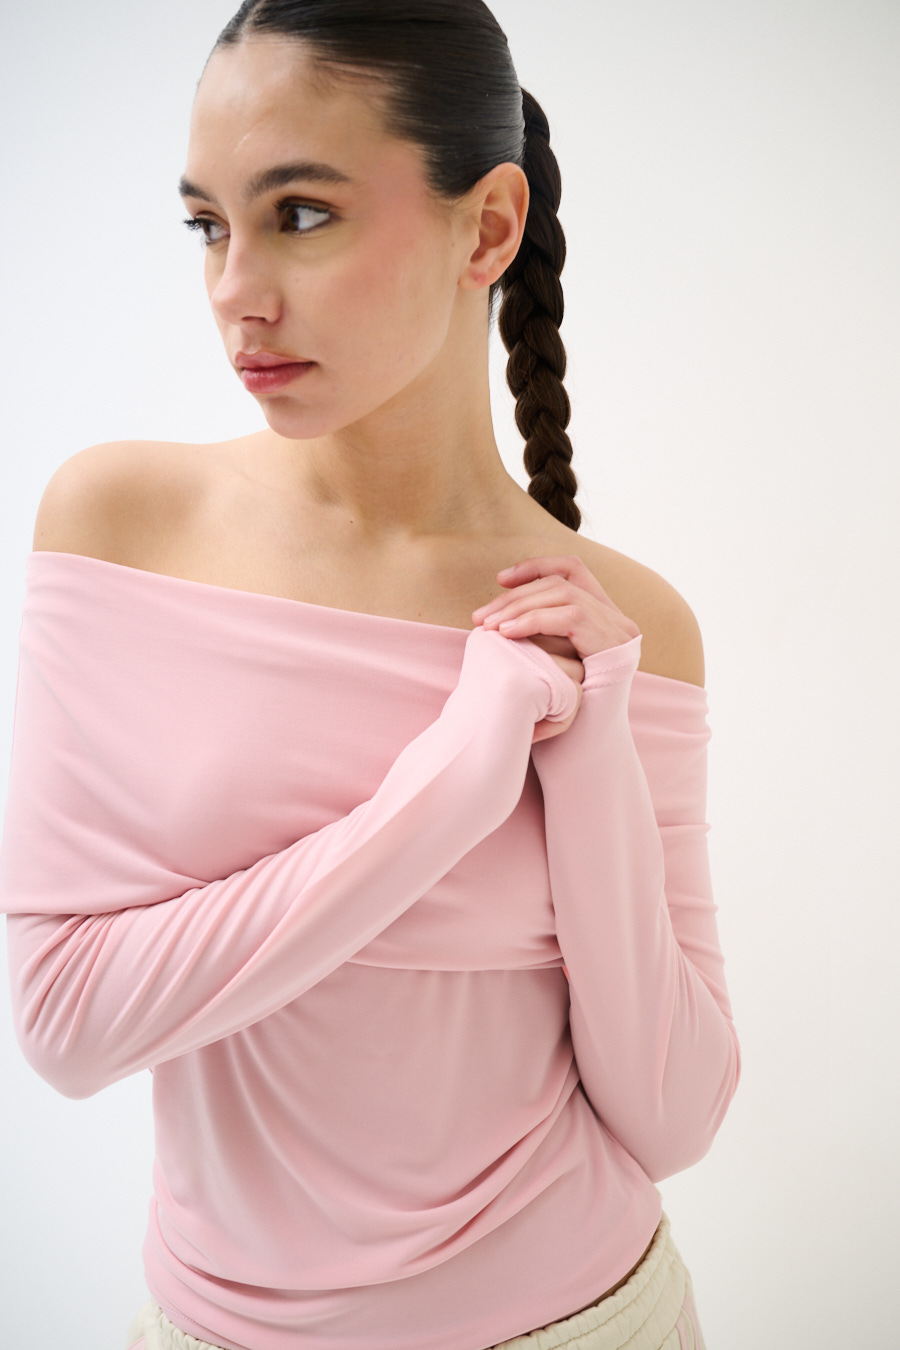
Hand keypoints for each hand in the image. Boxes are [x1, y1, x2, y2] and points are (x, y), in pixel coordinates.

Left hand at [472, 555, 640, 741]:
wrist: (582, 752)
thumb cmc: (557, 710)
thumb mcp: (543, 662)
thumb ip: (535, 632)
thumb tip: (496, 609)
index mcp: (602, 616)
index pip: (572, 569)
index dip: (536, 566)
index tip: (500, 579)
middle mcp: (617, 619)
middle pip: (562, 583)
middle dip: (516, 595)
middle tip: (480, 617)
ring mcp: (620, 631)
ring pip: (564, 595)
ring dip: (520, 607)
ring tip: (489, 627)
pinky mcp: (615, 645)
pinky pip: (572, 617)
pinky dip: (535, 620)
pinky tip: (508, 633)